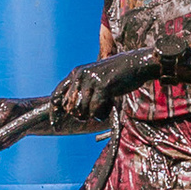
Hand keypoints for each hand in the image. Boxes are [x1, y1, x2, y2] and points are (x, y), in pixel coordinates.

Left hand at [46, 36, 189, 129]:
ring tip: (104, 107)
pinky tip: (109, 106)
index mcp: (76, 73)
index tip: (55, 125)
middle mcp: (80, 75)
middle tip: (95, 111)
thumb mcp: (94, 78)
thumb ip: (82, 89)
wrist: (136, 64)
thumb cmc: (117, 74)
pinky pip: (94, 110)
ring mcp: (91, 80)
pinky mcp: (103, 86)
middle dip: (80, 115)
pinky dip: (101, 114)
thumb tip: (70, 110)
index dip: (54, 111)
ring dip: (93, 114)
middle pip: (69, 107)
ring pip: (81, 110)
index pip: (57, 95)